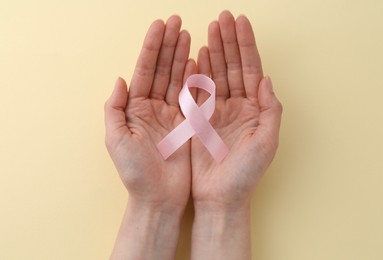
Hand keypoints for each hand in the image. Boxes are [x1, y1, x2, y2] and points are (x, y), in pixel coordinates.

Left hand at [105, 16, 194, 259]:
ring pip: (177, 79)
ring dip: (182, 56)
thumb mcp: (116, 140)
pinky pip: (192, 97)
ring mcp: (172, 114)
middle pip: (162, 69)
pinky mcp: (187, 124)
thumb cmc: (135, 172)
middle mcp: (153, 107)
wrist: (159, 197)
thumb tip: (120, 79)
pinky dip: (195, 78)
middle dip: (169, 45)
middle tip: (178, 22)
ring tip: (189, 34)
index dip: (152, 48)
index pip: (145, 70)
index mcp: (135, 108)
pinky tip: (198, 61)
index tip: (160, 26)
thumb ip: (114, 108)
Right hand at [190, 11, 282, 259]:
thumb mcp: (266, 143)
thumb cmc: (245, 174)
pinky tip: (197, 55)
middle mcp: (237, 106)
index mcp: (254, 109)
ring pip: (216, 74)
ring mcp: (217, 110)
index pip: (250, 69)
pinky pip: (198, 91)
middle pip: (233, 66)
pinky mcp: (199, 119)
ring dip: (214, 51)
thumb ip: (270, 109)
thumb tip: (266, 78)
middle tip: (222, 17)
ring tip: (210, 29)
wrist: (219, 197)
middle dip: (228, 41)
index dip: (245, 45)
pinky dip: (198, 72)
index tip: (240, 22)